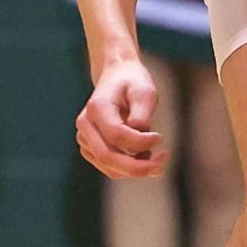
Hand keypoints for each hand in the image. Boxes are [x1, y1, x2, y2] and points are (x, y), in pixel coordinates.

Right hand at [75, 58, 167, 179]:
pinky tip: (146, 159)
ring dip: (135, 169)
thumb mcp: (145, 91)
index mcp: (97, 107)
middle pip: (107, 156)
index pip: (116, 134)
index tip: (160, 138)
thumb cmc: (133, 83)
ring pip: (108, 167)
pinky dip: (129, 169)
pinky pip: (109, 168)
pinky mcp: (90, 148)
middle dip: (137, 166)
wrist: (117, 77)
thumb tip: (140, 136)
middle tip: (162, 166)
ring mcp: (85, 138)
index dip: (140, 142)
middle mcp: (85, 124)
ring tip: (159, 160)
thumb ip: (142, 114)